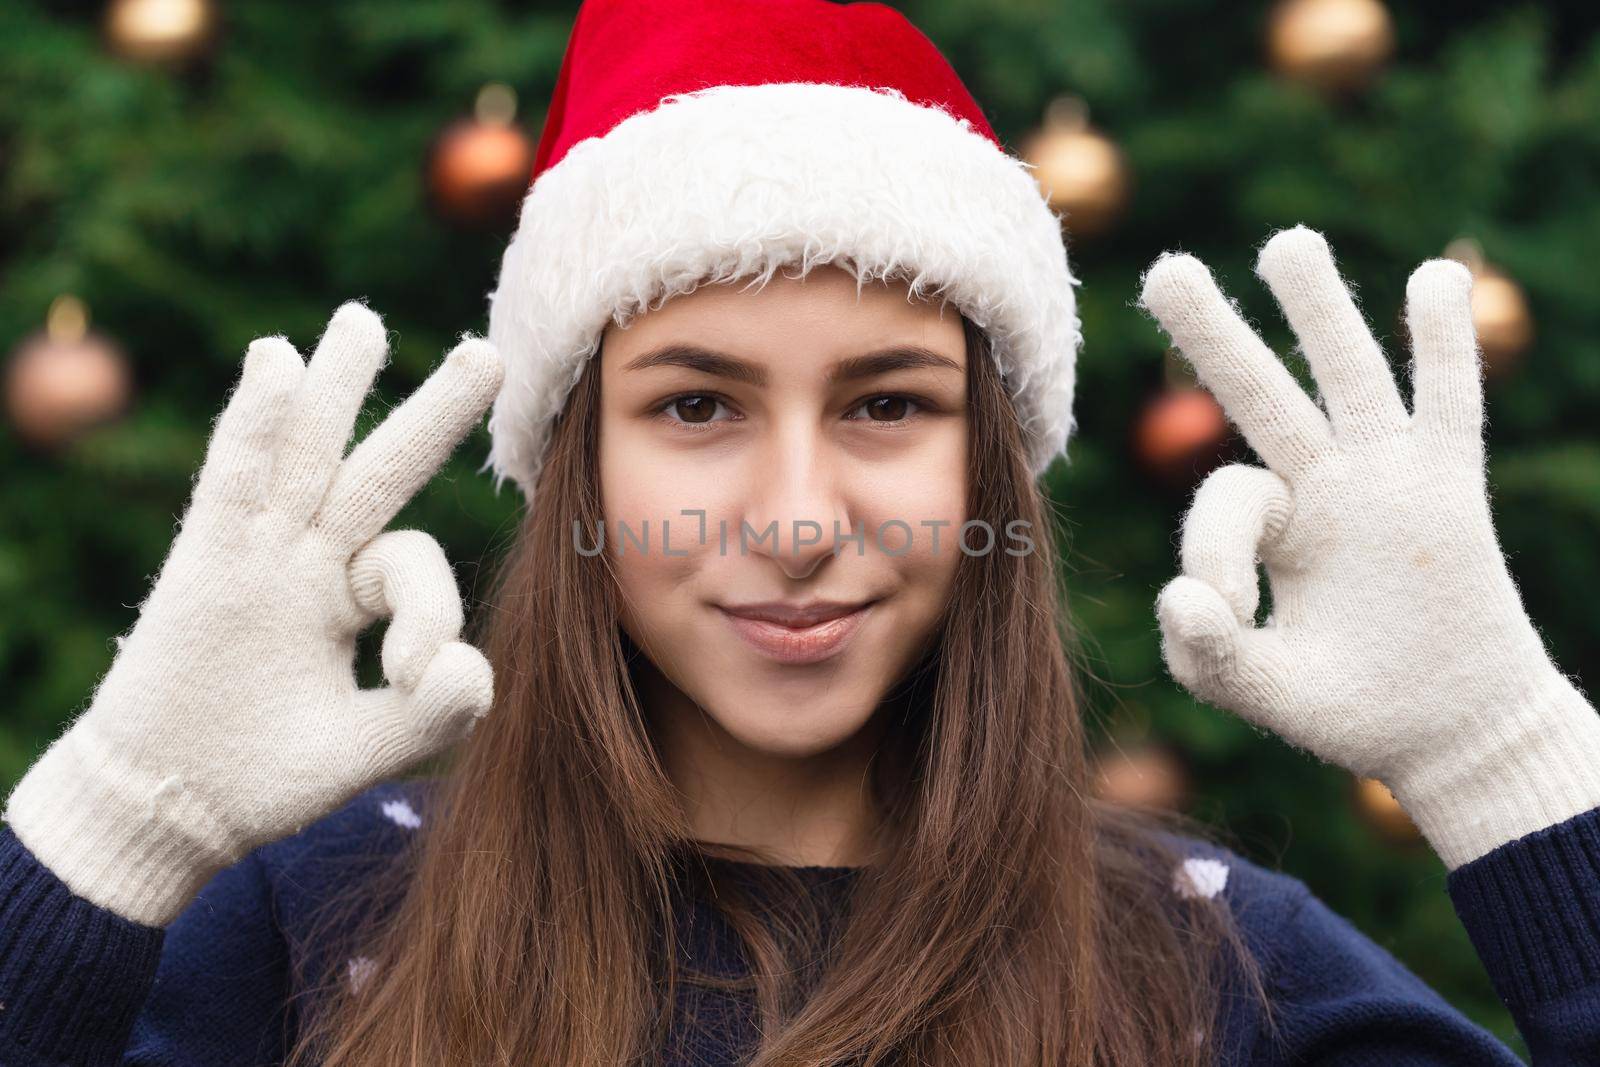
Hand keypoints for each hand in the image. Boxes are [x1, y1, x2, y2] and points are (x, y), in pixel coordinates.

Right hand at [3, 302, 503, 924]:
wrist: (171, 809)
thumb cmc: (271, 778)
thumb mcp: (368, 751)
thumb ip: (434, 716)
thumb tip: (470, 663)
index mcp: (355, 595)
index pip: (414, 563)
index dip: (432, 610)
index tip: (416, 674)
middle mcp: (312, 561)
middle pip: (380, 470)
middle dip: (432, 413)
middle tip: (491, 352)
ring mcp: (257, 556)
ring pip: (307, 456)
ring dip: (335, 388)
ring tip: (364, 322)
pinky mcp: (202, 564)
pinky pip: (233, 480)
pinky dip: (253, 424)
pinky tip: (275, 360)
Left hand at [1136, 225, 1599, 869]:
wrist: (1447, 736)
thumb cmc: (1345, 710)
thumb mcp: (1259, 689)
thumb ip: (1207, 654)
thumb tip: (1179, 596)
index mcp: (1268, 525)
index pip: (1224, 497)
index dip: (1212, 549)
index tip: (1225, 610)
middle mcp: (1319, 486)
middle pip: (1258, 391)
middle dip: (1213, 332)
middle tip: (1163, 268)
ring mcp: (1385, 480)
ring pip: (1346, 377)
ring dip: (1320, 310)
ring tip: (1286, 243)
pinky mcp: (1449, 490)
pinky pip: (1448, 405)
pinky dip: (1444, 347)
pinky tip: (1435, 279)